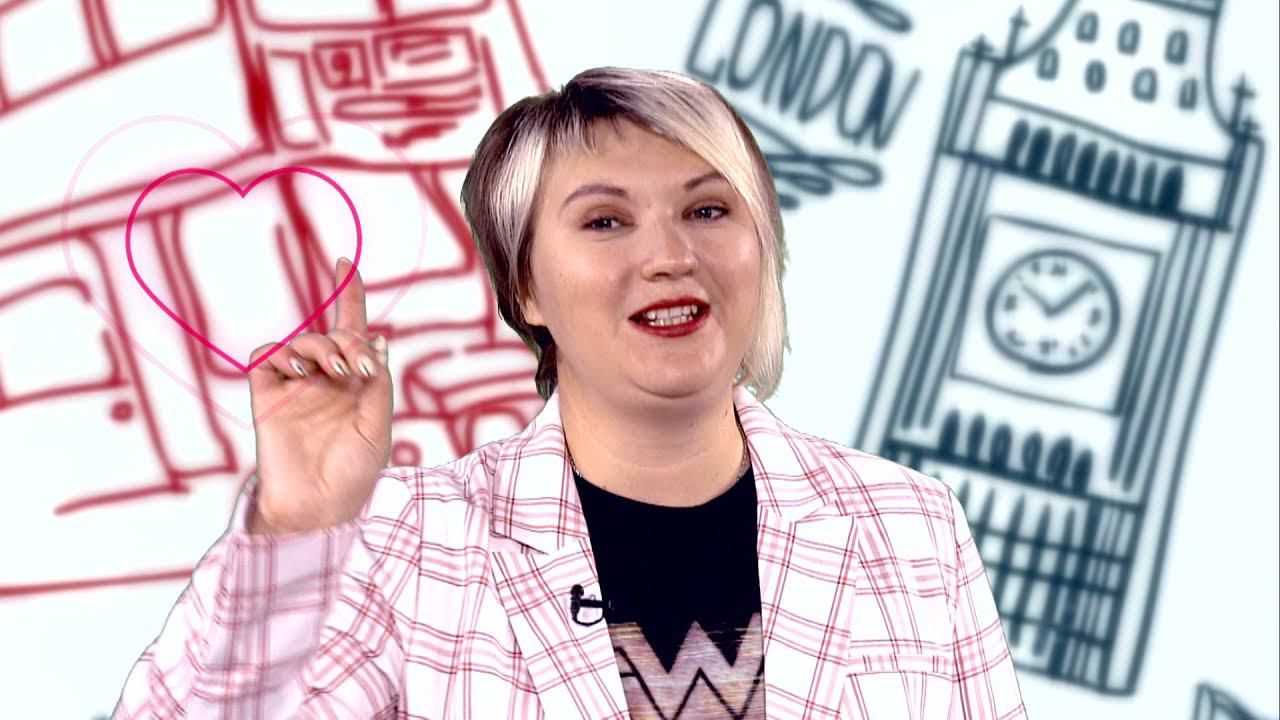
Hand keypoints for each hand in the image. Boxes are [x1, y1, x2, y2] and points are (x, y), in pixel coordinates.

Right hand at [245, 257, 392, 534]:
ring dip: (321, 347)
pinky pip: (267, 356)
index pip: (352, 332)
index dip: (348, 296)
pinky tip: (300, 371)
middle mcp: (325, 381)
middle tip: (357, 367)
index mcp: (355, 385)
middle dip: (349, 340)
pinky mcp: (266, 396)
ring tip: (335, 372)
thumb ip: (377, 383)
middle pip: (333, 335)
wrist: (318, 508)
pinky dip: (283, 353)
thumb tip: (376, 342)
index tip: (344, 263)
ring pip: (303, 342)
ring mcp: (295, 387)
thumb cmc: (354, 475)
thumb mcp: (379, 427)